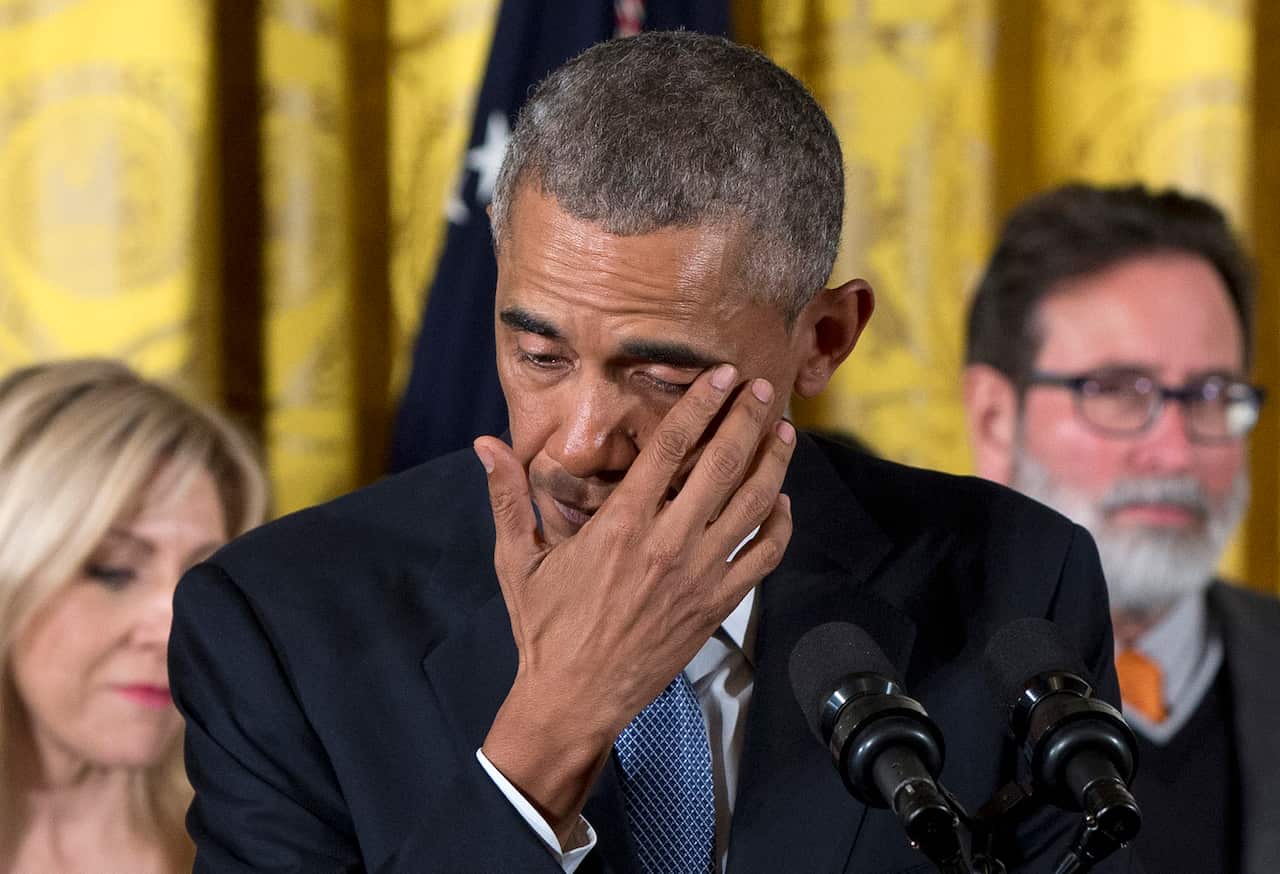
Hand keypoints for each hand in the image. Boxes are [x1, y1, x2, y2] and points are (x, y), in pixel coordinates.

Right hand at [475, 364, 794, 841]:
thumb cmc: (544, 628)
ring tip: (784, 433)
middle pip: (722, 465)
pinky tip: (781, 503)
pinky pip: (763, 558)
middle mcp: (667, 543)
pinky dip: (779, 526)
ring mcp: (698, 576)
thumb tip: (484, 444)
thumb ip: (508, 497)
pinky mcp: (716, 605)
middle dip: (747, 419)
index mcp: (620, 524)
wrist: (574, 698)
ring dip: (774, 464)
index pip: (670, 447)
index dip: (700, 404)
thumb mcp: (517, 559)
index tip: (721, 376)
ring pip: (753, 506)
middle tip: (765, 388)